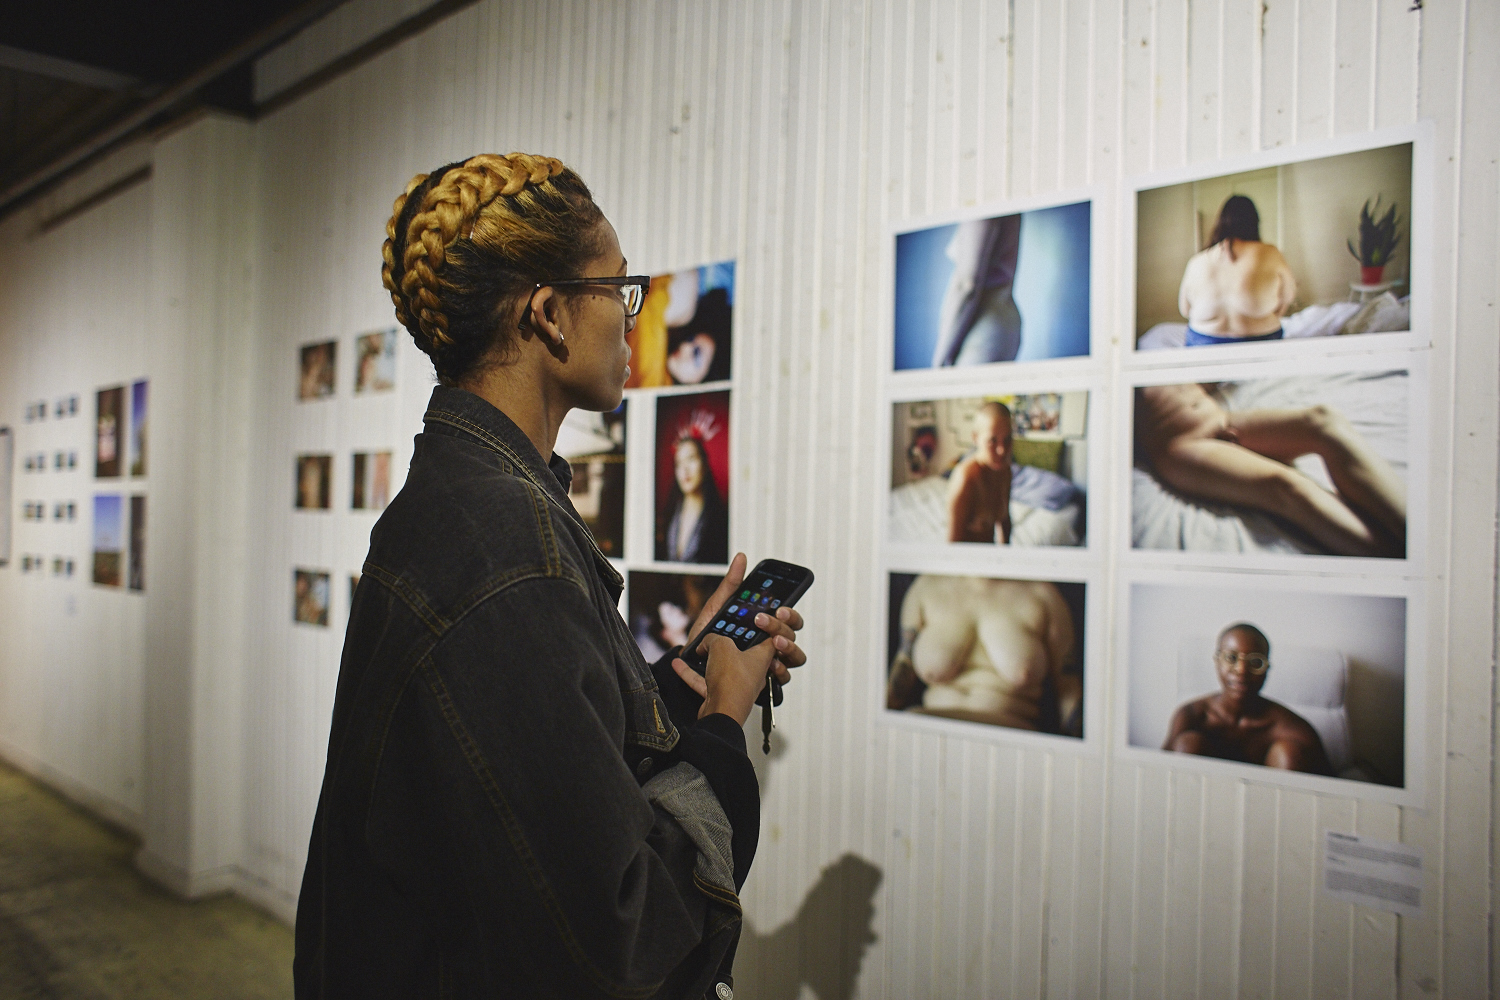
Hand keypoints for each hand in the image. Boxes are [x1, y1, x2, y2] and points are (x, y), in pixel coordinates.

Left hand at [671, 552, 806, 709]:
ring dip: (787, 655)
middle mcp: (768, 649)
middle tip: (767, 627)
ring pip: (792, 663)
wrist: (688, 668)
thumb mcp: (716, 609)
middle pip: (793, 641)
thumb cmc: (705, 638)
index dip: (791, 616)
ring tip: (773, 649)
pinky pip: (776, 684)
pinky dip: (772, 677)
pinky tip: (766, 670)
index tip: (781, 610)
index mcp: (763, 630)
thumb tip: (741, 557)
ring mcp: (765, 668)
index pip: (789, 622)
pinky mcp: (758, 687)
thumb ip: (731, 585)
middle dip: (786, 633)